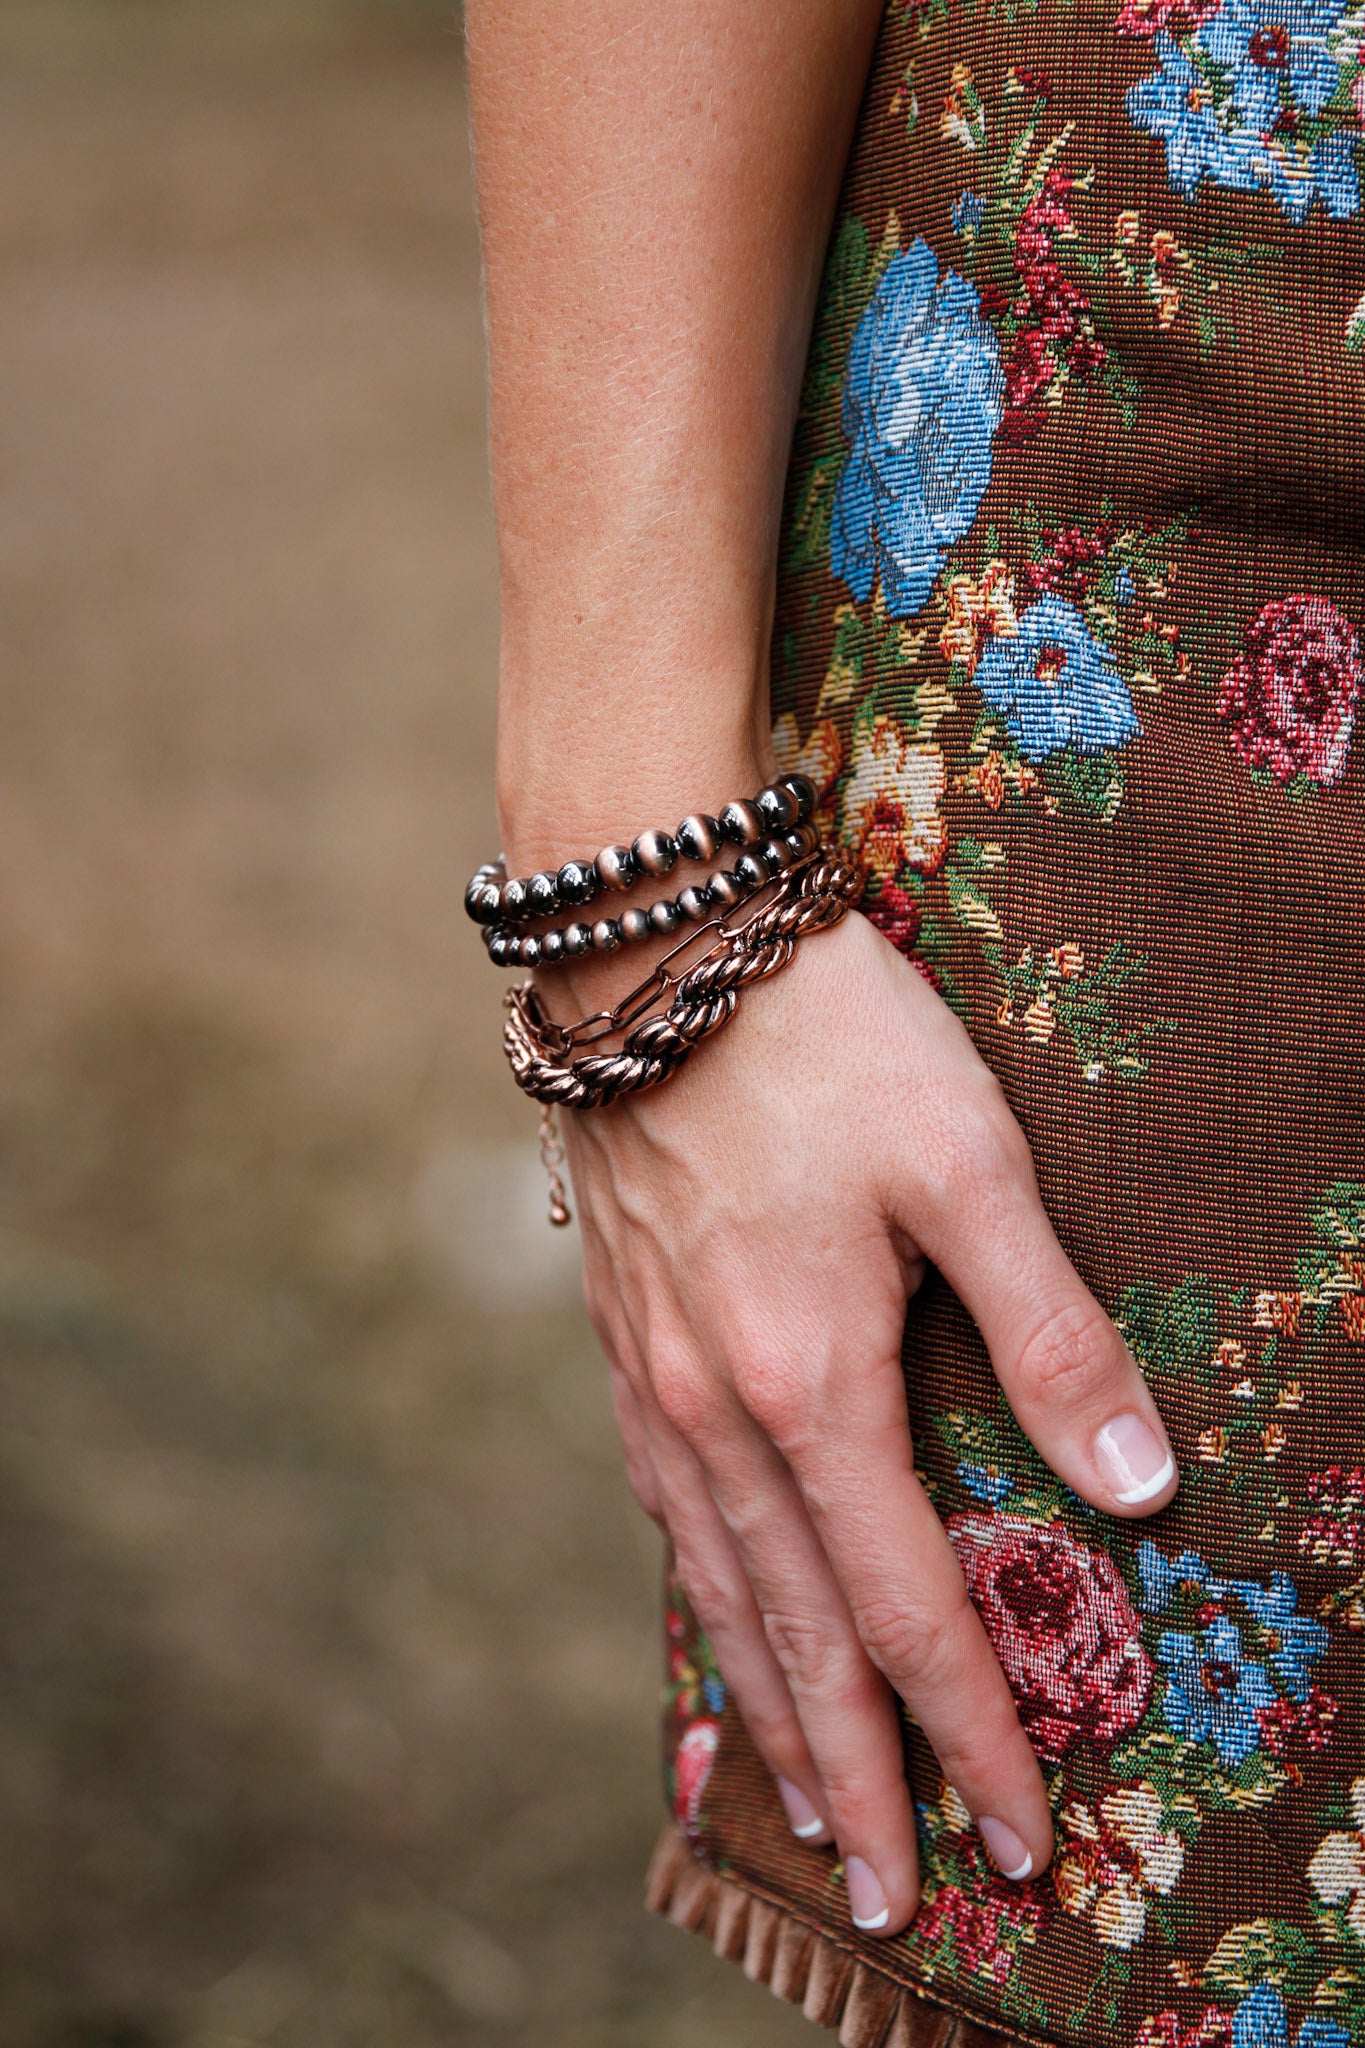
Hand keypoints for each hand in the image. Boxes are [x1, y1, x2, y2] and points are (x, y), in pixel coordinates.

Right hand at [565, 908, 1176, 1934]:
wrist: (650, 947)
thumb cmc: (822, 1039)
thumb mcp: (968, 1162)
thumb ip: (1051, 1333)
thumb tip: (1140, 1489)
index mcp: (810, 1382)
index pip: (905, 1604)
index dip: (971, 1728)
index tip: (1021, 1832)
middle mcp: (715, 1409)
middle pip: (796, 1632)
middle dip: (861, 1772)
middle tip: (900, 1890)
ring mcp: (652, 1377)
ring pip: (716, 1584)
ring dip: (771, 1708)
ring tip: (808, 1804)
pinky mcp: (620, 1335)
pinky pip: (664, 1509)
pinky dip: (702, 1598)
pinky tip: (718, 1616)